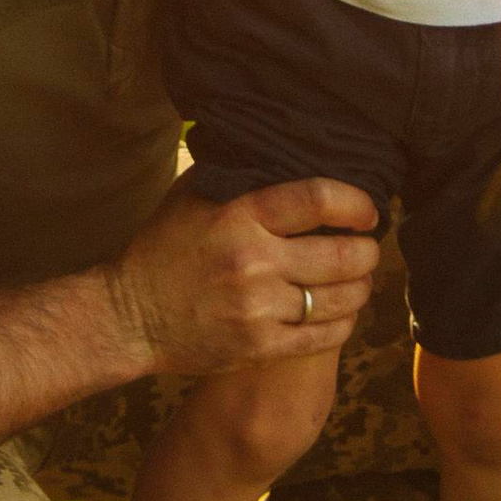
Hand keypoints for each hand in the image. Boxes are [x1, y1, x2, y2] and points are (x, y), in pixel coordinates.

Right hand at [108, 175, 379, 380]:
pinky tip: (344, 312)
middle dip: (368, 251)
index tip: (368, 210)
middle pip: (341, 256)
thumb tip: (287, 152)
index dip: (356, 203)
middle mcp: (254, 263)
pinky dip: (345, 323)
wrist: (130, 317)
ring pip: (340, 299)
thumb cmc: (163, 248)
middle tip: (370, 247)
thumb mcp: (193, 196)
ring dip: (361, 288)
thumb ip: (239, 175)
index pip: (318, 200)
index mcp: (240, 217)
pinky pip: (324, 337)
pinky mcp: (260, 348)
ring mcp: (258, 309)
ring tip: (361, 279)